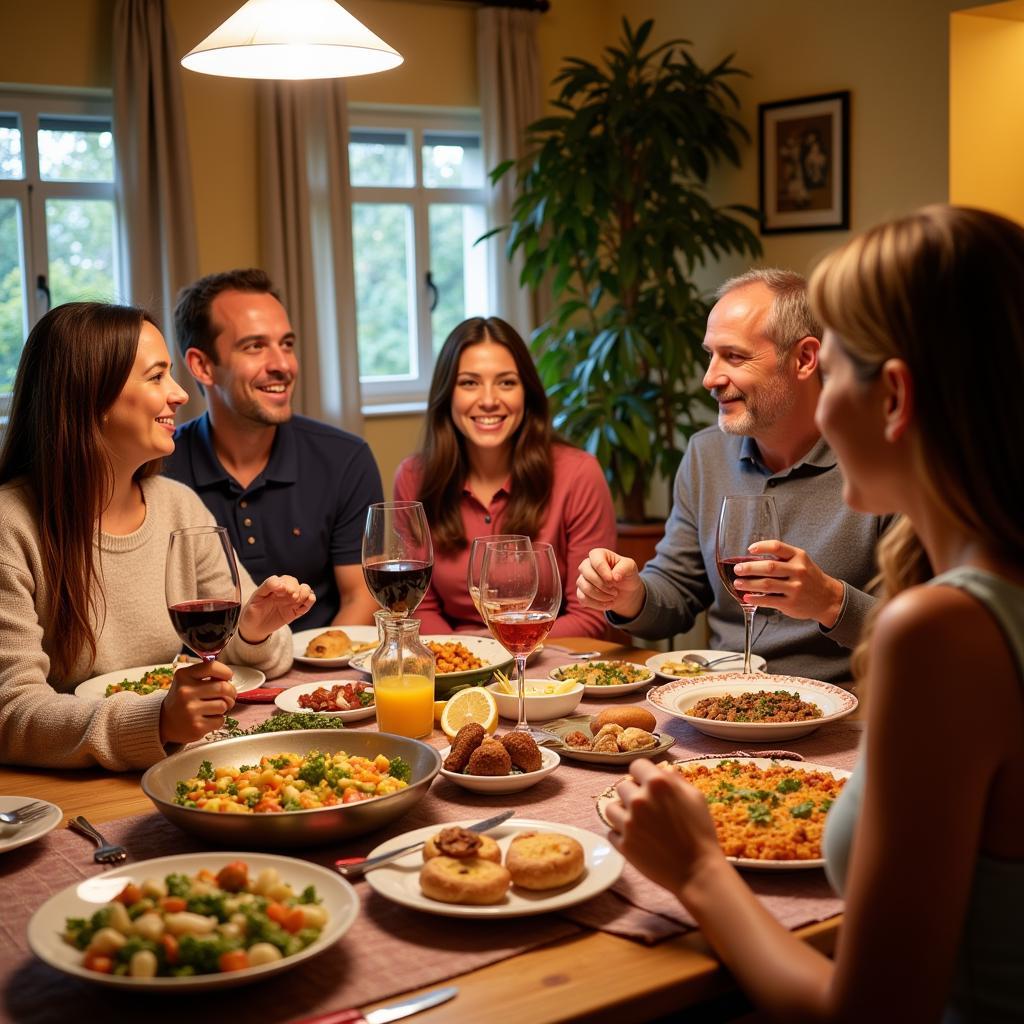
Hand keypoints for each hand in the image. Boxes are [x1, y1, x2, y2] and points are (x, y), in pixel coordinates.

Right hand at [159, 661, 235, 743]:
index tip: (228, 677)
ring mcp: (190, 710)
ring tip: (216, 707)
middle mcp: (185, 692)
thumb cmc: (182, 698)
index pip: (212, 667)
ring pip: (224, 705)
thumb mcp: (188, 680)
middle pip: (223, 687)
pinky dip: (219, 719)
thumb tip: (228, 677)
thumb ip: (206, 674)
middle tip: (229, 695)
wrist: (165, 722)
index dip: (226, 672)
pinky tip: (208, 718)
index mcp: (183, 676)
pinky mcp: (196, 727)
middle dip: (231, 691)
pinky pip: (220, 720)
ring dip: (225, 706)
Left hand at [238, 575, 315, 642]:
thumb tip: (280, 583)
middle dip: (296, 588)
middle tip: (291, 597)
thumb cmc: (253, 611)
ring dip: (304, 593)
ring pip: (305, 590)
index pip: (286, 579)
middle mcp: (284, 592)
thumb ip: (267, 586)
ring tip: (297, 600)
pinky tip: (307, 602)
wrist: (254, 628)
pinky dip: (310, 601)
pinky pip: (308, 604)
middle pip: (296, 583)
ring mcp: (291, 601)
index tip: (281, 591)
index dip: (286, 584)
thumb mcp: (256, 597)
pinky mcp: (296, 611)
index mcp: (275, 587)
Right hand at [576, 548, 645, 618]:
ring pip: (584, 587)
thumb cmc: (626, 574)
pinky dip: (596, 604)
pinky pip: (582, 599)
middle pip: (587, 573)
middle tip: (615, 591)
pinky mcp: (581, 592)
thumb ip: (624, 568)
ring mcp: (582, 579)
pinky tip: (607, 604)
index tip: (614, 581)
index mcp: (598, 554)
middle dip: (602, 585)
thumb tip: (614, 576)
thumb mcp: (630, 567)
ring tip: (613, 597)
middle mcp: (587, 565)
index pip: (596, 560)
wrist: (626, 591)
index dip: (604, 572)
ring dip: (601, 596)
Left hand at [605, 759, 723, 896]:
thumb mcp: (695, 797)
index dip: (642, 774)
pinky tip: (636, 838)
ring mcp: (629, 823)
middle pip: (622, 786)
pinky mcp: (623, 845)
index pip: (636, 765)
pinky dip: (621, 834)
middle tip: (647, 806)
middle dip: (633, 793)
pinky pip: (611, 831)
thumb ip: (675, 779)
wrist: (698, 871)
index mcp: (658, 784)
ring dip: (622, 812)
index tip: (647, 784)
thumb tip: (662, 769)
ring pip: (611, 808)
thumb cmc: (701, 833)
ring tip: (637, 821)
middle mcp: (639, 800)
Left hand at [734, 540, 844, 627]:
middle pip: (769, 567)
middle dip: (749, 568)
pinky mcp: (791, 603)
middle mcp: (798, 571)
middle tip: (738, 569)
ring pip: (767, 584)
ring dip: (749, 584)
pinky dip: (755, 599)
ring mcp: (795, 588)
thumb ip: (782, 557)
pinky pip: (769, 600)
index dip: (761, 547)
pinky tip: (746, 597)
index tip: (749, 549)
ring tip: (738, 583)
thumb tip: (752, 557)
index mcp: (799, 557)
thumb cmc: (809, 577)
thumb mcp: (801, 561)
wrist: (828, 598)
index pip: (778, 547)